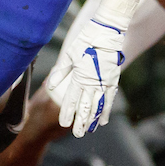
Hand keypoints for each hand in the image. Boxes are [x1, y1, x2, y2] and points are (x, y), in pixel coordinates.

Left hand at [46, 18, 125, 137]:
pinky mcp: (113, 79)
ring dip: (94, 120)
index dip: (68, 112)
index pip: (71, 99)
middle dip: (81, 122)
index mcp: (79, 76)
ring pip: (98, 106)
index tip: (64, 123)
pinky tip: (104, 120)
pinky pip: (109, 99)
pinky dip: (106, 110)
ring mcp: (104, 82)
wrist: (107, 32)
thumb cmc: (86, 40)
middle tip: (78, 134)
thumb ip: (61, 72)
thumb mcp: (69, 54)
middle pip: (85, 107)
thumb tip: (51, 84)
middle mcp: (92, 82)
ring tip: (90, 131)